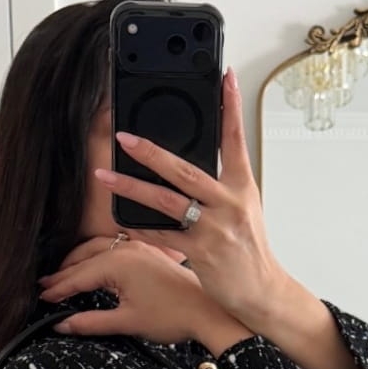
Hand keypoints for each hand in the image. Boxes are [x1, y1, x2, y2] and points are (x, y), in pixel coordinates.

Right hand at [38, 237, 251, 352]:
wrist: (208, 312)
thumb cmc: (173, 316)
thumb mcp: (127, 322)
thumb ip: (91, 323)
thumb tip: (63, 325)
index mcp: (118, 263)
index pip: (77, 275)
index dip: (58, 289)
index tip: (42, 298)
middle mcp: (127, 248)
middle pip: (83, 257)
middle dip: (63, 272)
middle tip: (45, 286)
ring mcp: (139, 247)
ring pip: (98, 249)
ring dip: (79, 261)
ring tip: (63, 276)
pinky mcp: (149, 251)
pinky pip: (115, 248)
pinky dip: (98, 256)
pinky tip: (94, 266)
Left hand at [91, 68, 293, 332]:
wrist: (262, 292)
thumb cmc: (250, 252)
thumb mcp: (244, 211)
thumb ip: (221, 187)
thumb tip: (191, 167)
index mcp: (242, 187)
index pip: (235, 139)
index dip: (231, 106)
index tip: (225, 76)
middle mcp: (229, 203)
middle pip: (185, 169)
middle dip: (151, 151)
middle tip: (123, 135)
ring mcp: (214, 228)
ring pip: (166, 200)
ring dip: (131, 186)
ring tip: (105, 175)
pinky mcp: (202, 252)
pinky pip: (162, 235)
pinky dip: (139, 227)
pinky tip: (119, 219)